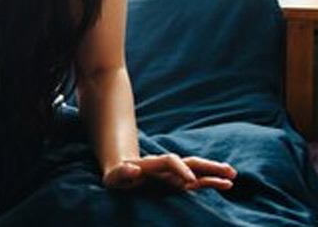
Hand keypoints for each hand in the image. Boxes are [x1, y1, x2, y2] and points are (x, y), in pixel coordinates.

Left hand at [103, 154, 236, 191]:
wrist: (120, 172)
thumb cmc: (117, 177)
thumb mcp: (114, 177)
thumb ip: (122, 173)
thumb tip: (133, 169)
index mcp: (151, 164)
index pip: (169, 162)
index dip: (180, 169)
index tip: (190, 181)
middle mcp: (166, 167)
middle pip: (189, 162)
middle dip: (207, 166)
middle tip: (227, 172)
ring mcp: (173, 174)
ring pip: (196, 170)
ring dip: (213, 172)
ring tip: (232, 175)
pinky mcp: (177, 182)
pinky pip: (197, 181)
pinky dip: (210, 181)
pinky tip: (226, 184)